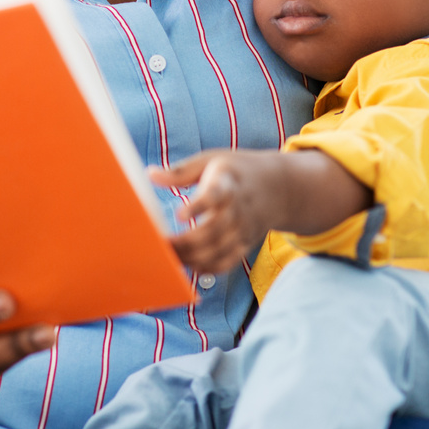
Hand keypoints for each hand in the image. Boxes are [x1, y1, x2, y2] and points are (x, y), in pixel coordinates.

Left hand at [154, 150, 284, 275]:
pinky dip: (207, 268)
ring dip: (191, 257)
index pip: (215, 196)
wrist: (278, 187)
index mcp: (228, 184)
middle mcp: (238, 209)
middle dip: (185, 241)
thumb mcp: (211, 160)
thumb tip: (149, 175)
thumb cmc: (235, 170)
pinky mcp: (245, 244)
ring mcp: (244, 230)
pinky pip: (227, 262)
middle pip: (213, 230)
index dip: (198, 207)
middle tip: (160, 244)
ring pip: (218, 250)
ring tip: (168, 256)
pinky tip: (189, 265)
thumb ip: (180, 171)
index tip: (179, 215)